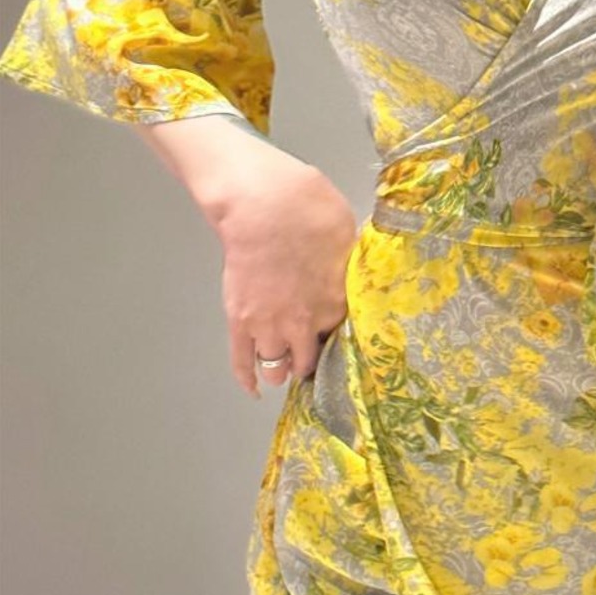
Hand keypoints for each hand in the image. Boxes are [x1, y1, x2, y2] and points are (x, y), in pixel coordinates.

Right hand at [210, 148, 358, 397]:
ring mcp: (270, 326)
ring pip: (278, 367)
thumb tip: (355, 268)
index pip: (341, 336)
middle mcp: (305, 325)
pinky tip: (254, 389)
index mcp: (337, 304)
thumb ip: (350, 266)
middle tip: (307, 354)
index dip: (336, 335)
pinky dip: (247, 378)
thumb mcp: (348, 238)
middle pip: (310, 360)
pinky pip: (242, 362)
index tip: (333, 335)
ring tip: (284, 364)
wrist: (263, 205)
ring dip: (282, 368)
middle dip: (310, 359)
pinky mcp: (240, 322)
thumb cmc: (310, 209)